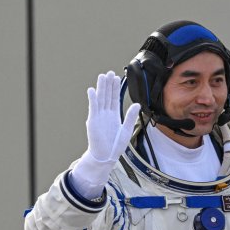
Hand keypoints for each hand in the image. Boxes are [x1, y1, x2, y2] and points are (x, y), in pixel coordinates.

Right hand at [71, 71, 139, 199]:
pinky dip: (93, 99)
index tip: (117, 77)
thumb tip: (137, 104)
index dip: (115, 88)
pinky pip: (93, 108)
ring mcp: (98, 117)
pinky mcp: (93, 121)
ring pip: (100, 99)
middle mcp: (105, 114)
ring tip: (102, 77)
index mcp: (114, 115)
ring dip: (101, 88)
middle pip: (107, 96)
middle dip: (108, 84)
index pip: (114, 98)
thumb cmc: (115, 145)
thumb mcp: (126, 129)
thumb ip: (131, 116)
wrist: (106, 156)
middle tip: (109, 72)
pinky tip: (92, 90)